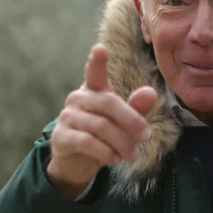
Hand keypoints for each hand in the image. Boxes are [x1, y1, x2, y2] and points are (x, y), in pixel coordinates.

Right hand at [47, 45, 157, 197]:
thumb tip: (151, 93)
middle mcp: (78, 99)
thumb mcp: (122, 123)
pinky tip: (115, 159)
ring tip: (133, 155)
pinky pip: (86, 142)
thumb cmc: (103, 136)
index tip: (100, 49)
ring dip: (121, 143)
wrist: (78, 163)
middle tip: (146, 136)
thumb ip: (136, 108)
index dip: (97, 62)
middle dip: (131, 120)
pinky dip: (105, 152)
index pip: (94, 73)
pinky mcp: (61, 137)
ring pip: (100, 126)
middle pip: (108, 103)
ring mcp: (67, 117)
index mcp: (93, 91)